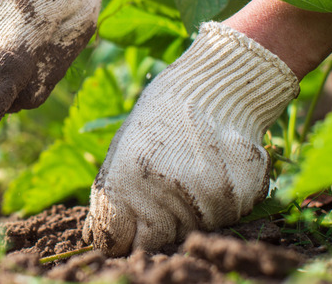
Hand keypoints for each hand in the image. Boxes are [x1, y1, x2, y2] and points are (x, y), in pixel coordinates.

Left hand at [83, 22, 299, 254]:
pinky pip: (219, 220)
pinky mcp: (236, 200)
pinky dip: (212, 206)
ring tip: (187, 175)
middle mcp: (165, 196)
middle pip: (153, 244)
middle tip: (160, 199)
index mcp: (127, 181)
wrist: (217, 87)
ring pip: (187, 234)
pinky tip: (210, 172)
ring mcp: (204, 201)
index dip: (119, 237)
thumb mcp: (123, 148)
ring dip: (184, 216)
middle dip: (151, 230)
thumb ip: (110, 194)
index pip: (117, 242)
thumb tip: (95, 234)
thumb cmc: (161, 115)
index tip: (125, 228)